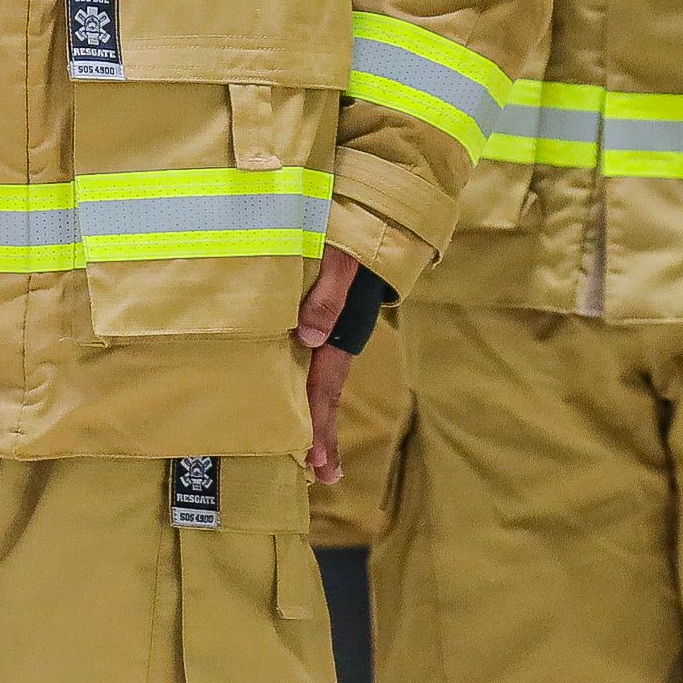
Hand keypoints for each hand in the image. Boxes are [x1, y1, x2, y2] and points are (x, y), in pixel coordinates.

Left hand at [292, 247, 363, 483]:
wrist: (377, 206)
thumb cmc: (353, 229)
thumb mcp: (342, 257)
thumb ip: (327, 295)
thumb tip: (309, 340)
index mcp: (342, 329)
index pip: (326, 386)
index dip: (319, 425)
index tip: (318, 463)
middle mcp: (339, 334)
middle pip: (328, 393)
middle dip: (323, 434)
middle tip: (323, 476)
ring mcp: (336, 327)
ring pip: (325, 378)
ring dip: (320, 416)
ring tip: (316, 455)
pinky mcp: (328, 315)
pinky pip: (319, 358)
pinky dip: (313, 384)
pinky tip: (304, 396)